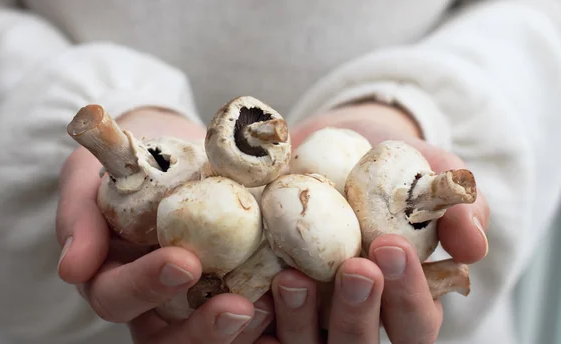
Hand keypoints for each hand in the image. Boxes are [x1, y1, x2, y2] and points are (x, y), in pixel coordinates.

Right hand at [56, 107, 274, 342]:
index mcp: (111, 275)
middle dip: (200, 329)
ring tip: (267, 307)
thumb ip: (79, 217)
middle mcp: (150, 298)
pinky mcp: (227, 284)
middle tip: (236, 307)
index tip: (183, 260)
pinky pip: (242, 312)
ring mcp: (190, 297)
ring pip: (205, 334)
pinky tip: (289, 296)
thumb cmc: (124, 161)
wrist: (168, 146)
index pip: (117, 296)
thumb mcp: (88, 176)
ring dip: (237, 331)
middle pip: (166, 337)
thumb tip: (73, 269)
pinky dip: (266, 312)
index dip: (146, 285)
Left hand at [267, 102, 489, 343]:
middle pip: (359, 342)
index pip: (415, 320)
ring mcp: (307, 315)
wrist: (329, 144)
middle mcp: (354, 315)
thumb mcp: (431, 173)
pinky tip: (240, 299)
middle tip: (354, 268)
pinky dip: (248, 323)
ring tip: (292, 278)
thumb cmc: (388, 165)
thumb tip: (472, 239)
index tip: (391, 247)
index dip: (408, 295)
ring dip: (300, 320)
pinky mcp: (264, 302)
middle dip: (358, 311)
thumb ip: (461, 204)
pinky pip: (255, 330)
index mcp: (402, 298)